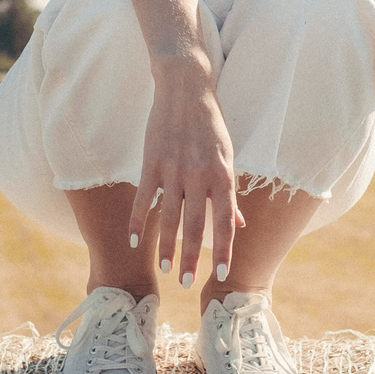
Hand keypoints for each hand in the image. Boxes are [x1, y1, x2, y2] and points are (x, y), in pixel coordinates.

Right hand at [135, 57, 242, 289]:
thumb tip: (239, 224)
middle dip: (193, 258)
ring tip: (166, 270)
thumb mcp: (228, 157)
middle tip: (188, 283)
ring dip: (166, 247)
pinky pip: (145, 199)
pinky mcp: (152, 163)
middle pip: (196, 226)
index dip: (223, 249)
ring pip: (169, 218)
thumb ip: (229, 193)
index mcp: (223, 176)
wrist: (186, 90)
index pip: (225, 221)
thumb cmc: (211, 126)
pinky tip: (135, 241)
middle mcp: (199, 176)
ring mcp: (174, 170)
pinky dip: (139, 222)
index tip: (221, 273)